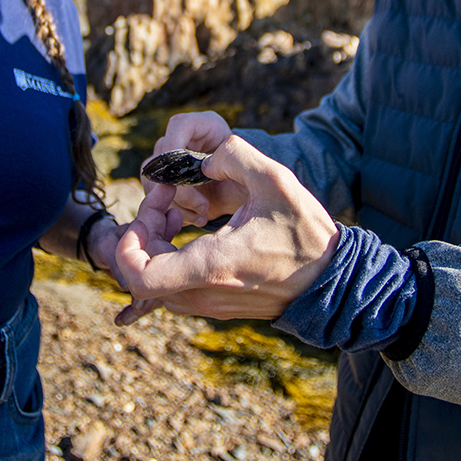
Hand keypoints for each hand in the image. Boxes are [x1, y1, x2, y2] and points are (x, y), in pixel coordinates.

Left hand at [114, 136, 340, 324]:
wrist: (332, 281)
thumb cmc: (306, 234)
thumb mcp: (276, 179)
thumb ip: (234, 155)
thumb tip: (203, 157)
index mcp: (210, 266)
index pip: (138, 276)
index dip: (128, 243)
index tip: (154, 208)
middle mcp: (202, 293)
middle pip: (140, 273)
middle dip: (144, 229)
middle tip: (167, 198)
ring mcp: (208, 304)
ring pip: (156, 281)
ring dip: (157, 245)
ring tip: (180, 213)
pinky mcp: (216, 306)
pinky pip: (175, 286)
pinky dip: (172, 258)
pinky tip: (196, 231)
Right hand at [143, 111, 245, 226]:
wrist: (246, 192)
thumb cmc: (250, 177)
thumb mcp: (247, 167)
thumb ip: (231, 159)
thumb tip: (204, 167)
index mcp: (202, 124)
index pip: (178, 126)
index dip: (178, 153)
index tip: (196, 181)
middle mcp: (180, 137)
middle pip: (161, 158)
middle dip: (181, 190)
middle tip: (205, 208)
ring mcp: (169, 158)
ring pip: (152, 180)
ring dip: (176, 204)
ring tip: (203, 216)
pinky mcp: (164, 180)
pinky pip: (155, 196)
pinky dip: (175, 211)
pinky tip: (197, 219)